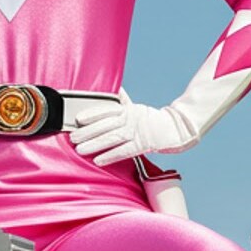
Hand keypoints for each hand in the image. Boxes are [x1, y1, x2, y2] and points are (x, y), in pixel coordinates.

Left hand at [69, 101, 198, 166]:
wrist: (177, 129)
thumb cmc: (152, 120)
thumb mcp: (137, 108)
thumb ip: (123, 102)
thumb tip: (115, 90)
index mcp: (129, 109)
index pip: (108, 109)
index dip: (92, 113)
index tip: (78, 118)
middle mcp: (131, 119)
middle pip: (106, 124)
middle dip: (88, 131)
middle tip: (72, 137)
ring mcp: (137, 132)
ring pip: (112, 138)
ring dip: (94, 144)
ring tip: (80, 150)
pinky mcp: (143, 145)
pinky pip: (124, 151)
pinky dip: (110, 155)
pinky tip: (98, 160)